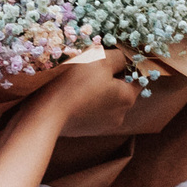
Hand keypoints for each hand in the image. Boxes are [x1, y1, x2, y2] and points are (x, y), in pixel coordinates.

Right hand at [27, 55, 142, 136]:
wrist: (47, 115)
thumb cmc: (75, 83)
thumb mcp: (100, 59)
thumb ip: (119, 56)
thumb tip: (125, 58)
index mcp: (127, 98)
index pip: (139, 77)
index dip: (127, 64)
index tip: (112, 55)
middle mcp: (120, 115)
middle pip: (120, 89)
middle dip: (110, 76)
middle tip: (92, 65)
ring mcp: (103, 125)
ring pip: (105, 100)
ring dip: (96, 89)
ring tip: (79, 79)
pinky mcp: (86, 130)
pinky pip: (90, 110)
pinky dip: (85, 101)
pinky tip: (72, 94)